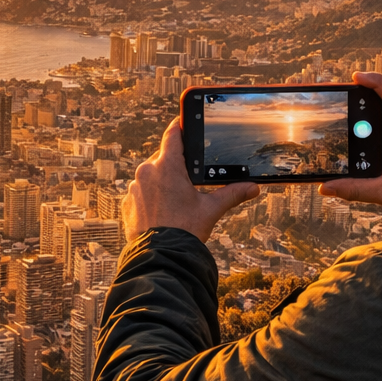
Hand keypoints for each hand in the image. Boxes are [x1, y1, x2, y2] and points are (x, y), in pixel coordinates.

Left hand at [124, 118, 259, 241]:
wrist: (161, 256)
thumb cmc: (185, 230)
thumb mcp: (211, 209)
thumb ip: (232, 194)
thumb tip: (253, 187)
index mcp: (167, 166)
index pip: (173, 134)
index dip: (181, 126)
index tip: (186, 124)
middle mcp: (146, 172)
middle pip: (163, 157)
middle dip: (176, 164)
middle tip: (190, 175)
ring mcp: (134, 188)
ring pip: (151, 176)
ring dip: (163, 181)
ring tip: (177, 198)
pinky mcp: (128, 203)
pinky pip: (141, 193)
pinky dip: (151, 197)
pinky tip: (163, 211)